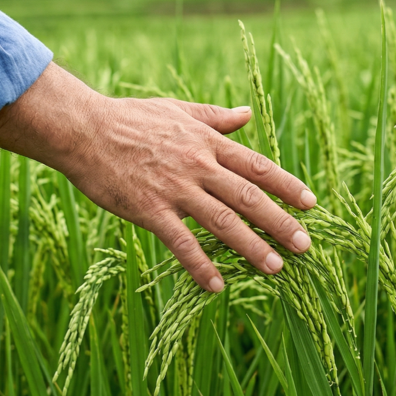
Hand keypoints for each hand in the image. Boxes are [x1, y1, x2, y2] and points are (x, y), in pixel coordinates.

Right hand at [0, 62, 316, 292]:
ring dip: (251, 246)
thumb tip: (247, 113)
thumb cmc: (130, 118)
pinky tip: (217, 285)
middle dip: (279, 222)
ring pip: (221, 220)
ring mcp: (174, 189)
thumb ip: (215, 117)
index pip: (256, 166)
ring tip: (275, 268)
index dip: (286, 185)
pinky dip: (200, 265)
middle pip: (248, 196)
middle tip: (305, 245)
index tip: (311, 203)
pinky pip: (180, 242)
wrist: (84, 130)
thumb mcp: (178, 110)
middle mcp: (197, 166)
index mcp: (206, 142)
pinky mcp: (149, 209)